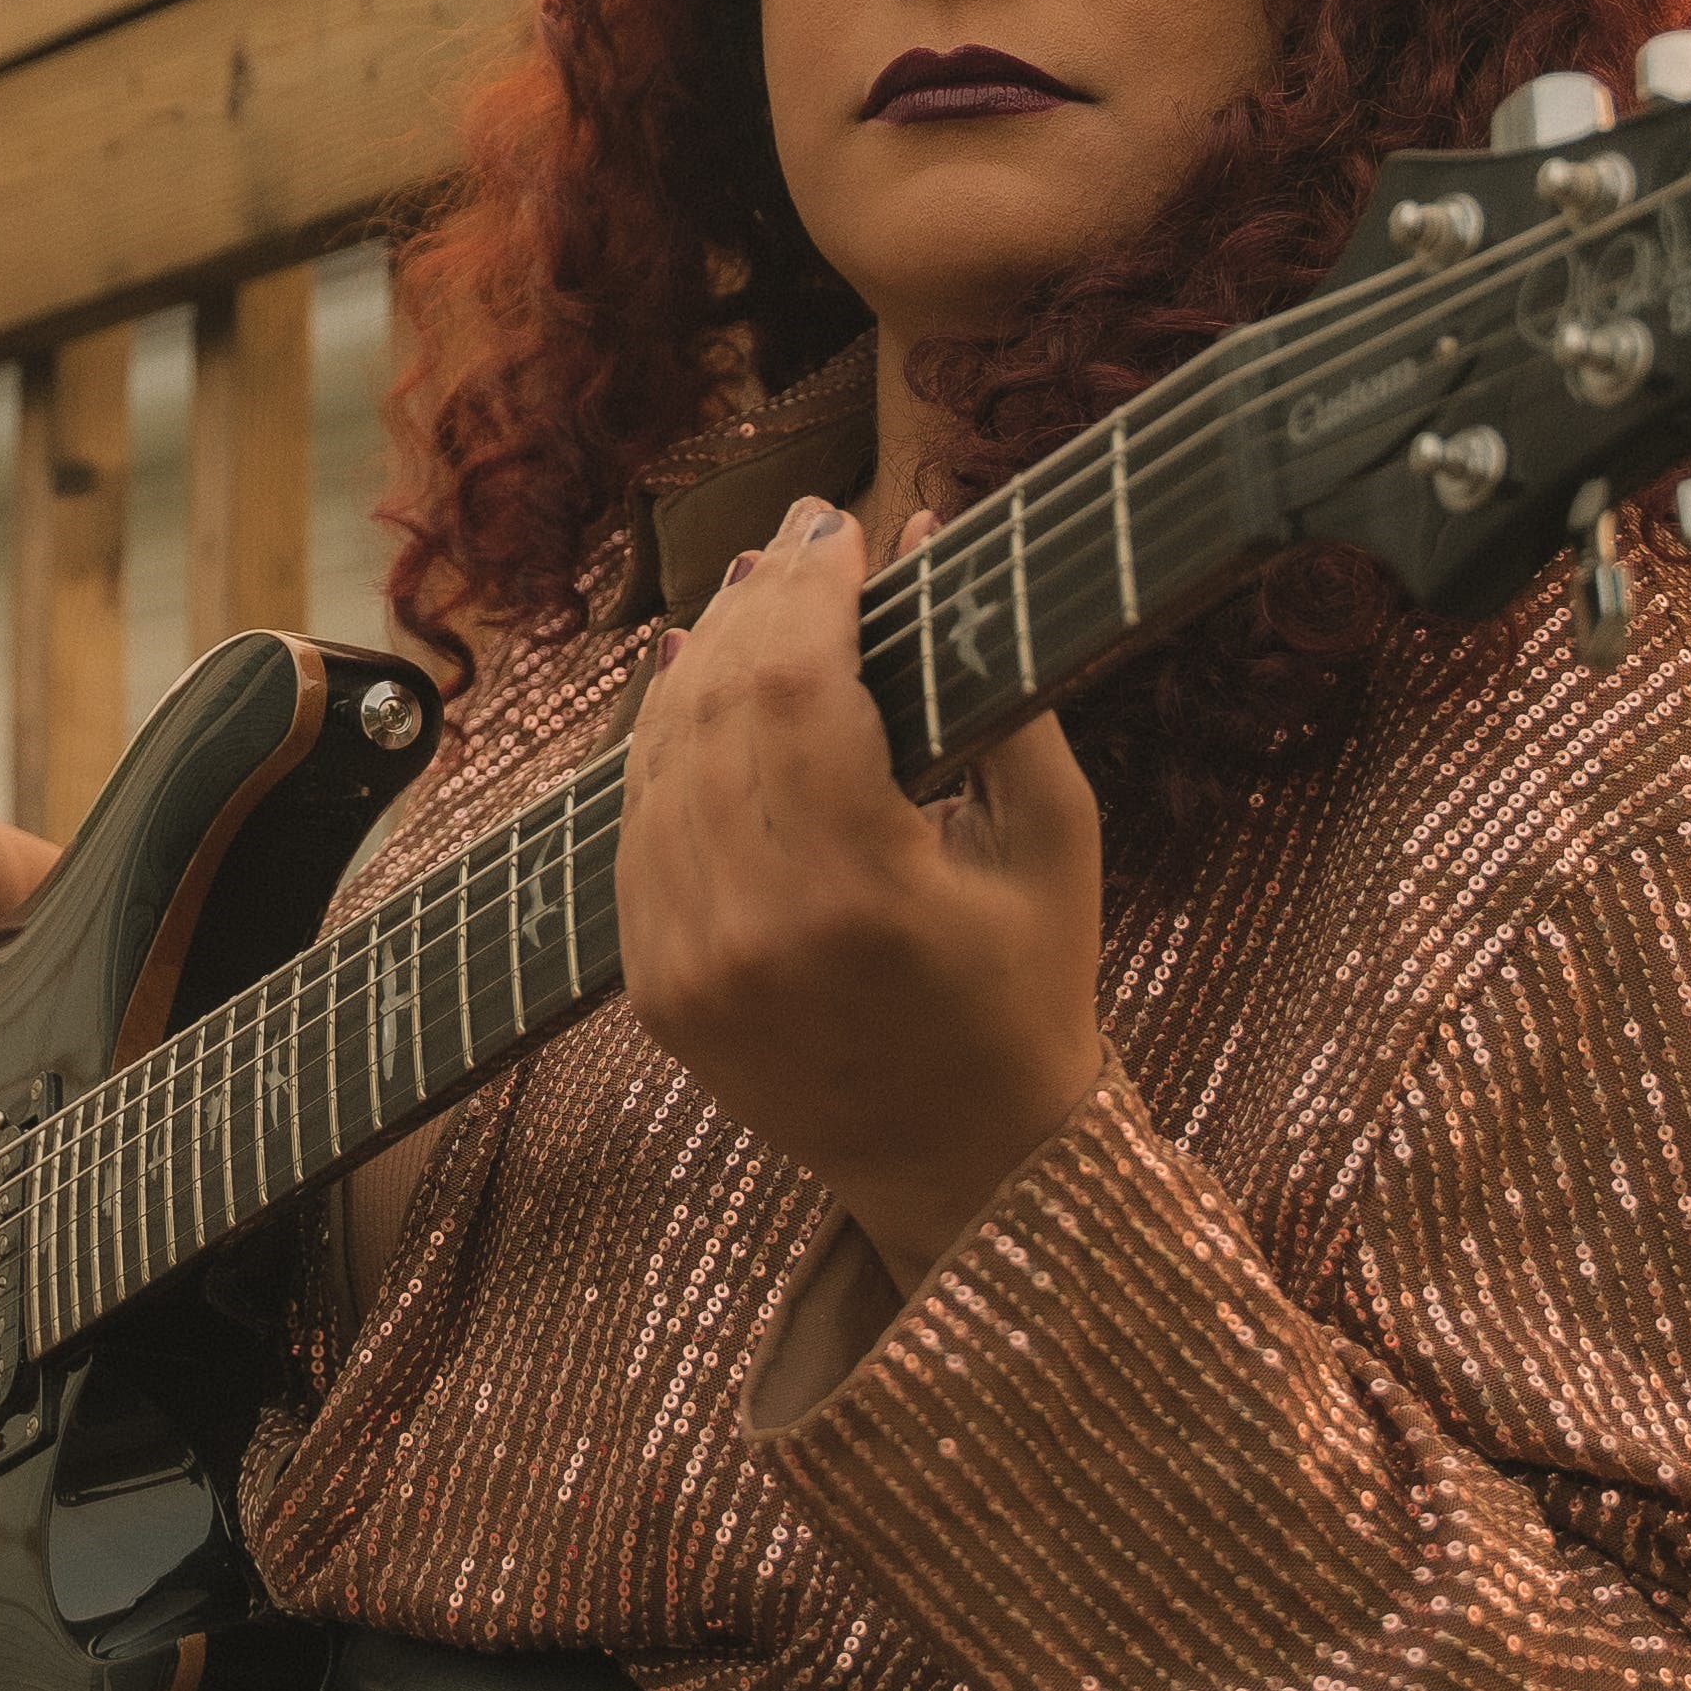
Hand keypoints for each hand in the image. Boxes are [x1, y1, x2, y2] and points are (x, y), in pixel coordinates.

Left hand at [613, 496, 1104, 1281]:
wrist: (964, 1164)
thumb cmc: (1030, 992)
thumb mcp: (1054, 844)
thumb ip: (1001, 689)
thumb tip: (931, 534)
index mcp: (866, 894)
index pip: (803, 689)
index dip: (812, 590)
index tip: (841, 526)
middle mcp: (757, 930)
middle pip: (723, 709)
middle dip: (759, 604)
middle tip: (798, 537)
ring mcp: (690, 966)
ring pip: (662, 762)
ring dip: (702, 661)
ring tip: (750, 592)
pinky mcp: (655, 991)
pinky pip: (637, 833)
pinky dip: (658, 747)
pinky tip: (690, 682)